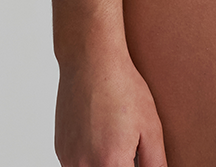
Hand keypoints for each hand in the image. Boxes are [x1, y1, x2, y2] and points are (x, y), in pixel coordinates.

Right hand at [54, 49, 166, 166]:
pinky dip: (89, 159)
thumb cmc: (123, 87)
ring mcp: (69, 159)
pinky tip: (100, 135)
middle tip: (128, 147)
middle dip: (119, 164)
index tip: (135, 157)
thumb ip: (155, 163)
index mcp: (111, 163)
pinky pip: (76, 165)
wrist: (91, 60)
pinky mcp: (60, 149)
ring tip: (115, 139)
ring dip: (103, 163)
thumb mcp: (151, 126)